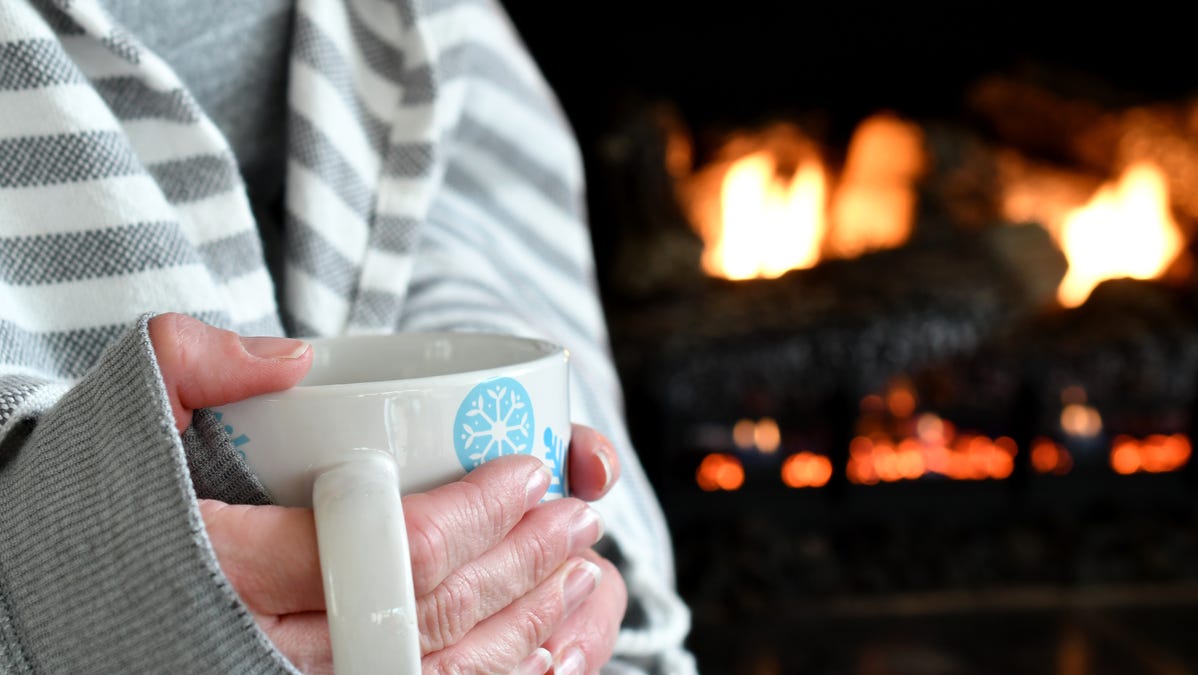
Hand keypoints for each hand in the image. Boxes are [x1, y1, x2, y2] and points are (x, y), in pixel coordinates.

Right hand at [149, 313, 626, 672]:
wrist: (61, 586)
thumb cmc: (108, 490)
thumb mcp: (132, 399)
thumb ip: (197, 359)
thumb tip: (297, 357)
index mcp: (227, 567)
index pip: (386, 547)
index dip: (477, 514)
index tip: (529, 470)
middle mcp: (261, 648)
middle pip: (429, 618)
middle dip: (525, 564)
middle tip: (578, 512)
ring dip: (528, 627)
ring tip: (582, 571)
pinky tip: (541, 650)